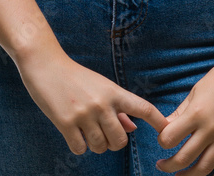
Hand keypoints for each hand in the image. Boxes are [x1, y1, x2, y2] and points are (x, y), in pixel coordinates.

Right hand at [14, 42, 168, 154]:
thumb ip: (117, 107)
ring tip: (86, 129)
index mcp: (113, 91)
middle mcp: (101, 103)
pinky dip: (78, 145)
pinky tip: (73, 132)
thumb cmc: (75, 76)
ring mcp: (83, 114)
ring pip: (100, 146)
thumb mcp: (100, 86)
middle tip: (104, 133)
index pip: (143, 108)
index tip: (168, 131)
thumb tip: (132, 128)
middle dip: (114, 142)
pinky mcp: (65, 123)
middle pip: (121, 140)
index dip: (158, 121)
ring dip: (95, 144)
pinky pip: (80, 149)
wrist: (45, 64)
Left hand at [155, 52, 213, 174]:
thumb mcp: (195, 92)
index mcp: (196, 112)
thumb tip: (165, 128)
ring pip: (205, 168)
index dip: (162, 141)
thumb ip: (180, 113)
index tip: (162, 140)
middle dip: (169, 165)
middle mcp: (211, 128)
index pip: (170, 137)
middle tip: (162, 165)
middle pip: (184, 158)